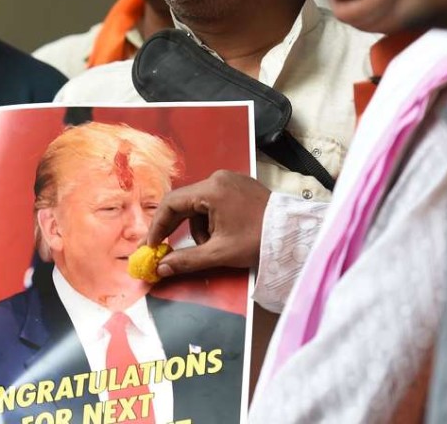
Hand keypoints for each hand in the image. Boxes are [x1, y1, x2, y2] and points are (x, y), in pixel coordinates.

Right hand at [145, 170, 269, 277]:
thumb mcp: (219, 253)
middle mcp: (217, 178)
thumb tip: (160, 268)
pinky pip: (213, 200)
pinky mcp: (239, 184)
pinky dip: (211, 219)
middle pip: (184, 202)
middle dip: (176, 228)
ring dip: (199, 227)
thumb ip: (186, 260)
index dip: (158, 225)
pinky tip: (224, 234)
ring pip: (199, 204)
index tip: (151, 245)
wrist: (295, 234)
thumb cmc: (257, 241)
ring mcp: (229, 179)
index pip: (171, 203)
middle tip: (164, 247)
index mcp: (211, 190)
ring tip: (214, 245)